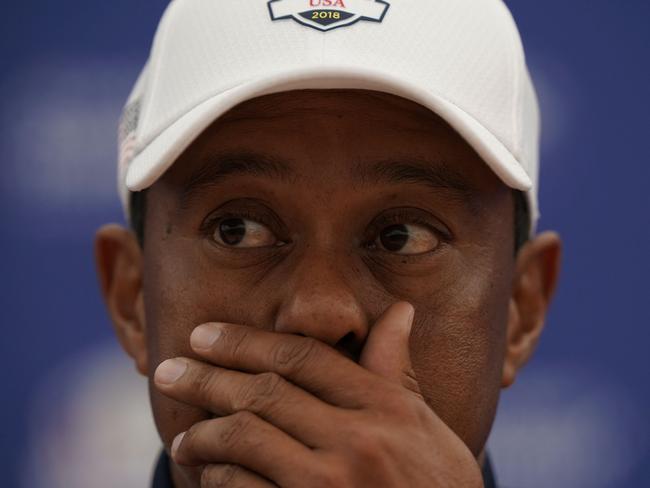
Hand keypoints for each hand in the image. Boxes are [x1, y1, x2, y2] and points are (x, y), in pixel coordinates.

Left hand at [154, 302, 483, 486]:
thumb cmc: (436, 485)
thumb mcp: (425, 425)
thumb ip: (397, 370)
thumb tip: (399, 310)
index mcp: (386, 406)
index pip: (302, 357)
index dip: (246, 342)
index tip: (206, 335)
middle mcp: (359, 441)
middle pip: (264, 392)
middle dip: (207, 377)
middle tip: (168, 370)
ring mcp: (332, 486)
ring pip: (246, 439)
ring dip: (204, 434)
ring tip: (184, 436)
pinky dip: (220, 480)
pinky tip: (210, 476)